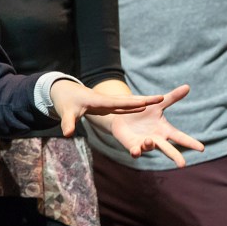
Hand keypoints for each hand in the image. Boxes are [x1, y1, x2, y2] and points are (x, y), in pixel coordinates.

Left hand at [50, 81, 188, 136]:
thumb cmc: (66, 102)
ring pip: (128, 102)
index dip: (132, 103)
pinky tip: (144, 106)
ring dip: (142, 102)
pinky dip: (134, 106)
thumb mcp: (66, 113)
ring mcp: (108, 103)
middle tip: (161, 97)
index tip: (146, 103)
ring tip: (159, 99)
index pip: (118, 103)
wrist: (65, 91)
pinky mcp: (107, 105)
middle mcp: (107, 101)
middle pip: (128, 101)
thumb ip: (68, 123)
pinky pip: (123, 106)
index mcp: (99, 102)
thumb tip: (67, 134)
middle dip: (144, 100)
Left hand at [106, 87, 202, 166]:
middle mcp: (157, 140)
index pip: (180, 137)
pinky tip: (136, 151)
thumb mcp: (158, 104)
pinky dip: (136, 152)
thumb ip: (172, 97)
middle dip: (175, 156)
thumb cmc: (143, 112)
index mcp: (165, 130)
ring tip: (149, 140)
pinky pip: (135, 151)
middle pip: (168, 149)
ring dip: (150, 145)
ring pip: (149, 148)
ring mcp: (144, 144)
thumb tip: (187, 86)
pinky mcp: (133, 146)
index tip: (202, 148)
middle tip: (182, 165)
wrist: (123, 116)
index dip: (191, 143)